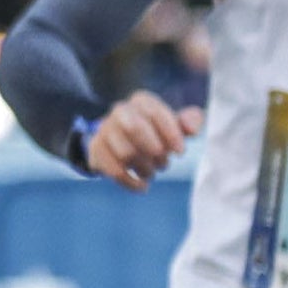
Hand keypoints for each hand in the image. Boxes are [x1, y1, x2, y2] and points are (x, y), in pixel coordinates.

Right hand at [83, 94, 200, 189]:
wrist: (124, 141)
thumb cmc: (158, 132)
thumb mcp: (176, 125)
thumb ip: (190, 122)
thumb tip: (191, 129)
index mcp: (142, 101)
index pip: (155, 113)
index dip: (170, 134)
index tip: (180, 152)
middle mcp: (120, 110)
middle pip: (134, 129)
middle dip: (154, 151)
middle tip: (163, 163)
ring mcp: (104, 129)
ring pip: (125, 153)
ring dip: (145, 168)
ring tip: (152, 172)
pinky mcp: (96, 149)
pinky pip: (113, 170)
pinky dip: (131, 182)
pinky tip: (142, 186)